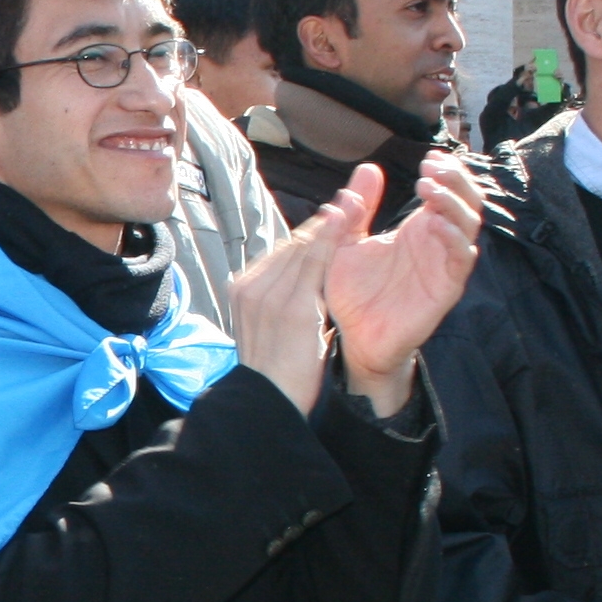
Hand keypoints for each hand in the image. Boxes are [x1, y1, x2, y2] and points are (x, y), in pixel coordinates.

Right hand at [226, 168, 359, 416]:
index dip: (313, 233)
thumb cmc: (277, 374)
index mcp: (245, 290)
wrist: (267, 405)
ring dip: (333, 222)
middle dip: (326, 221)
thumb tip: (307, 281)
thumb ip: (284, 300)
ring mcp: (268, 296)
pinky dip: (333, 239)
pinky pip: (315, 264)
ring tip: (356, 199)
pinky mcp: (291, 307)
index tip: (336, 214)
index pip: (284, 253)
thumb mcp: (273, 328)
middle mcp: (251, 286)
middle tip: (353, 196)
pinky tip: (350, 221)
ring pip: (305, 248)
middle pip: (294, 245)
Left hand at [322, 152, 484, 411]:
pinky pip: (462, 259)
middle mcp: (437, 241)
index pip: (446, 190)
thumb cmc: (354, 292)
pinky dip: (454, 238)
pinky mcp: (446, 287)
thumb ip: (358, 209)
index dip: (446, 171)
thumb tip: (368, 168)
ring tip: (429, 189)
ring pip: (469, 224)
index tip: (430, 157)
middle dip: (455, 180)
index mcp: (418, 227)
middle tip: (433, 168)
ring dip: (454, 203)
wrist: (355, 338)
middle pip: (466, 200)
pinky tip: (436, 224)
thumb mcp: (347, 243)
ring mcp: (444, 263)